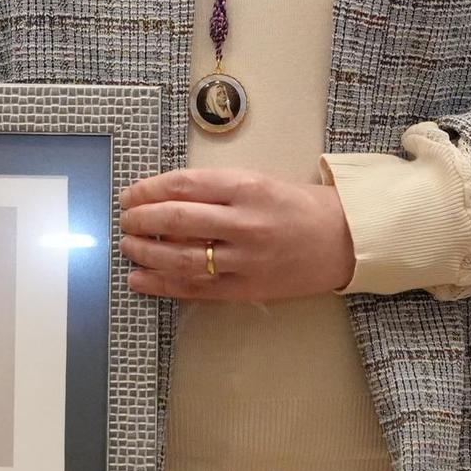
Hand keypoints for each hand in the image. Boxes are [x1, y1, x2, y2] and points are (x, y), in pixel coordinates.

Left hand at [118, 167, 355, 302]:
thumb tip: (165, 197)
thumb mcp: (259, 180)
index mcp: (247, 187)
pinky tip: (140, 280)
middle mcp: (244, 223)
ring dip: (146, 253)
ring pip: (181, 258)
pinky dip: (162, 285)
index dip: (150, 190)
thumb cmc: (299, 205)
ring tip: (128, 247)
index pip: (184, 185)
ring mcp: (245, 260)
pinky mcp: (246, 289)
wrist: (345, 241)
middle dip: (142, 220)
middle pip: (177, 220)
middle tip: (125, 219)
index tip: (131, 193)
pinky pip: (196, 289)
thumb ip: (216, 188)